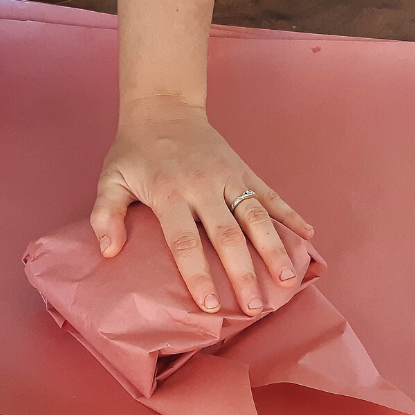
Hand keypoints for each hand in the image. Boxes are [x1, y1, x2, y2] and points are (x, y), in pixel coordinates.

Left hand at [90, 96, 313, 315]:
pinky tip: (308, 236)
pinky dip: (291, 215)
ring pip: (256, 217)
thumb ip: (106, 214)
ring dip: (274, 250)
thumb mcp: (111, 178)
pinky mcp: (244, 170)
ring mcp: (228, 177)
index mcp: (170, 193)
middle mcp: (203, 186)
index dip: (198, 275)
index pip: (185, 242)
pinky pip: (271, 195)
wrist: (163, 106)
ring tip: (288, 280)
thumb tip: (109, 251)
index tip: (211, 306)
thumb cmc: (136, 151)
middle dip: (244, 274)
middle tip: (255, 308)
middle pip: (228, 236)